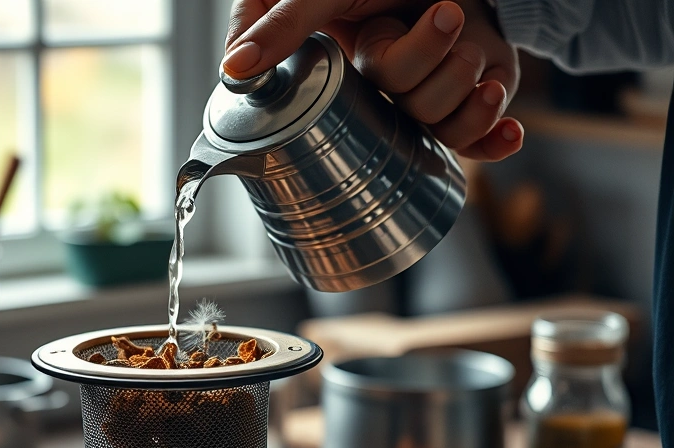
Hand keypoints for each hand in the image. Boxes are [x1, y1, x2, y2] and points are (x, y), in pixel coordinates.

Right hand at [223, 0, 521, 160]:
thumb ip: (284, 25)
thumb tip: (232, 70)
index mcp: (339, 63)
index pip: (317, 108)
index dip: (330, 111)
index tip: (349, 71)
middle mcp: (379, 84)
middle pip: (391, 111)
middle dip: (426, 65)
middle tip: (445, 13)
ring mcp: (426, 91)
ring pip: (436, 124)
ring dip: (465, 85)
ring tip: (473, 43)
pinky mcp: (470, 99)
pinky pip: (475, 142)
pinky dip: (494, 138)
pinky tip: (509, 131)